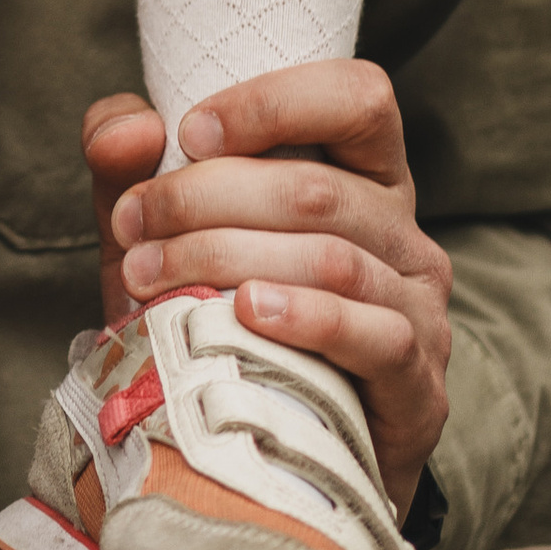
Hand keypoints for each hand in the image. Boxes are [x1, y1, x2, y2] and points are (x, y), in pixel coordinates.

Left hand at [84, 63, 454, 516]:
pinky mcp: (420, 387)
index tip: (190, 132)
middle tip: (134, 227)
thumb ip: (130, 164)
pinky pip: (375, 335)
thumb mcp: (161, 233)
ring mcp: (420, 310)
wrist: (258, 452)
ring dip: (227, 258)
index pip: (358, 97)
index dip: (274, 103)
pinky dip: (305, 318)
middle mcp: (404, 234)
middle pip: (317, 187)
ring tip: (154, 276)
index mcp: (362, 176)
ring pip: (333, 258)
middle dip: (205, 198)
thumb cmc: (214, 320)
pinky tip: (246, 314)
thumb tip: (130, 128)